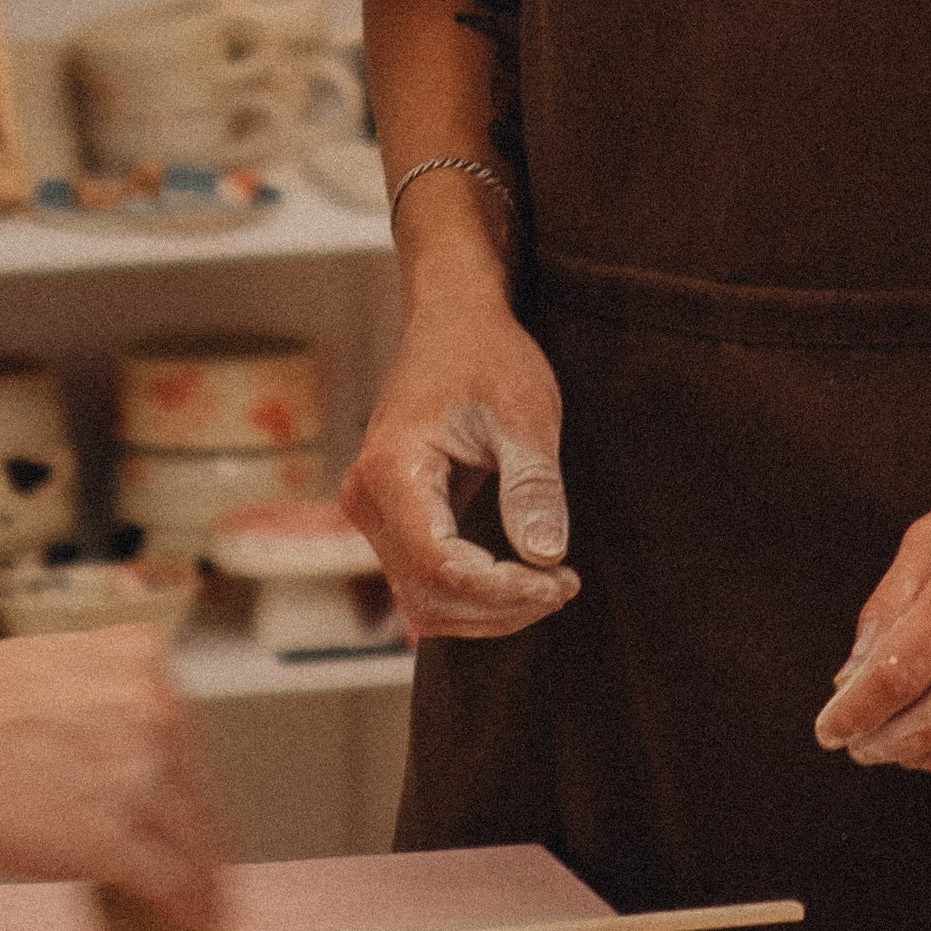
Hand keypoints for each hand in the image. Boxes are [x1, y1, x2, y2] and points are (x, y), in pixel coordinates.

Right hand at [0, 625, 226, 930]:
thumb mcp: (56, 681)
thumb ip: (102, 721)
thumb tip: (119, 781)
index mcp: (140, 663)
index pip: (189, 752)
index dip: (198, 808)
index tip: (204, 835)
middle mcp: (154, 708)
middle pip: (200, 800)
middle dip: (204, 855)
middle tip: (207, 892)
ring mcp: (139, 771)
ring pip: (192, 848)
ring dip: (196, 893)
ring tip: (194, 922)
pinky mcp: (113, 834)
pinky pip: (164, 884)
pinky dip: (176, 915)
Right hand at [339, 291, 576, 639]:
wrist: (454, 321)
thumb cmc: (489, 356)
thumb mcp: (525, 413)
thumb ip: (533, 485)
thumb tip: (545, 556)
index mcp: (392, 470)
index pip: (440, 566)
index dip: (503, 590)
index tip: (562, 579)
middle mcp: (367, 499)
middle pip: (428, 594)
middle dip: (500, 606)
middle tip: (563, 585)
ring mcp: (373, 512)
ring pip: (423, 600)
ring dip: (486, 610)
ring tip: (548, 584)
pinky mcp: (391, 519)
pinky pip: (424, 582)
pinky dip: (472, 595)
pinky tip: (521, 578)